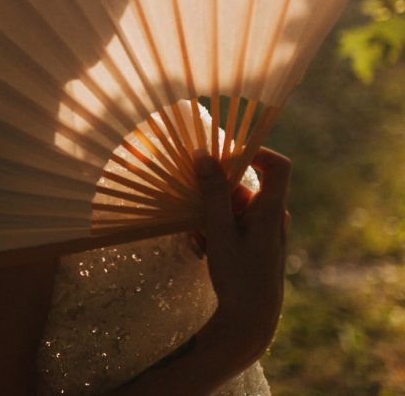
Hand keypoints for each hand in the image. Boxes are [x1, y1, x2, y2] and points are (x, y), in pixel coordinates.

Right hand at [196, 147, 290, 363]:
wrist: (252, 320)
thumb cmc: (239, 276)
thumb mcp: (220, 232)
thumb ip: (212, 193)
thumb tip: (203, 155)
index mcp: (271, 210)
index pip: (278, 165)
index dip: (254, 151)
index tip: (223, 154)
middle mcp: (273, 216)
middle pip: (246, 186)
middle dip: (216, 192)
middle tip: (193, 204)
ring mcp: (266, 231)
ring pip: (235, 206)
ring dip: (212, 214)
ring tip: (197, 236)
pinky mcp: (257, 244)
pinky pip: (235, 223)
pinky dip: (216, 228)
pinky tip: (203, 247)